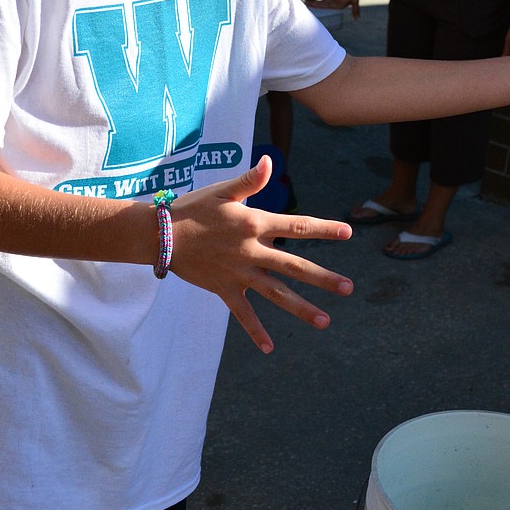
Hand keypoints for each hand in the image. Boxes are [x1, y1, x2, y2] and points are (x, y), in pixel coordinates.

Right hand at [169, 155, 352, 352]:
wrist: (161, 236)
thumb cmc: (193, 209)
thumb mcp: (223, 190)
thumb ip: (250, 180)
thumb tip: (269, 161)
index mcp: (254, 224)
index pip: (297, 226)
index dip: (324, 228)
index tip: (348, 232)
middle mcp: (252, 251)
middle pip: (294, 267)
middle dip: (323, 278)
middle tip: (349, 288)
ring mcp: (239, 273)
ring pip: (276, 294)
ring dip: (301, 308)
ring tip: (325, 321)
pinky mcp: (224, 289)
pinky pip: (243, 314)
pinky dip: (255, 331)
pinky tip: (270, 348)